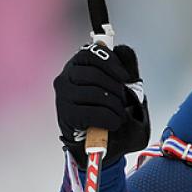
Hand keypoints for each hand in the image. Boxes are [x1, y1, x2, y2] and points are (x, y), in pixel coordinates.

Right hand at [54, 41, 149, 165]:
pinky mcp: (66, 116)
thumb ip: (127, 66)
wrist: (112, 142)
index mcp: (79, 66)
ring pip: (94, 93)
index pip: (90, 52)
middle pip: (94, 74)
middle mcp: (66, 78)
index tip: (126, 77)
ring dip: (115, 106)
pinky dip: (108, 118)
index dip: (110, 62)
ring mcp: (63, 97)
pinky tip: (114, 123)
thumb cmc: (118, 112)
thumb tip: (123, 49)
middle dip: (117, 88)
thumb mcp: (128, 87)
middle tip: (123, 101)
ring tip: (119, 114)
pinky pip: (90, 113)